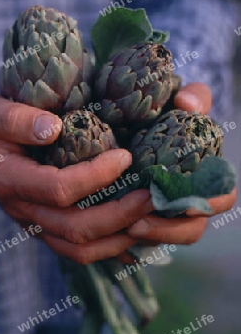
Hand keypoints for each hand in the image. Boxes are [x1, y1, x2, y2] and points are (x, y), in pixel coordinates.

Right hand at [0, 96, 152, 263]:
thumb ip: (17, 119)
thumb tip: (54, 128)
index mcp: (12, 181)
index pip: (58, 189)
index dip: (95, 177)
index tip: (124, 157)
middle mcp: (26, 211)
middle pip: (76, 228)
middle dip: (119, 215)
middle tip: (151, 195)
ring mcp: (37, 225)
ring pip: (80, 249)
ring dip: (118, 238)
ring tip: (150, 218)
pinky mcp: (47, 229)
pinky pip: (79, 250)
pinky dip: (109, 249)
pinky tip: (135, 238)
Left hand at [123, 82, 235, 254]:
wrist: (135, 123)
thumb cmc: (167, 113)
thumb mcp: (181, 101)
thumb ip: (194, 97)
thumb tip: (186, 104)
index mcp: (207, 175)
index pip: (222, 197)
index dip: (211, 204)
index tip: (187, 206)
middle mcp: (188, 198)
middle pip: (191, 228)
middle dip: (168, 230)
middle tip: (139, 224)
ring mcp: (165, 211)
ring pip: (164, 236)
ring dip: (146, 235)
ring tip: (123, 226)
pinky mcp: (142, 216)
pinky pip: (139, 236)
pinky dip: (127, 235)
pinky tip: (110, 227)